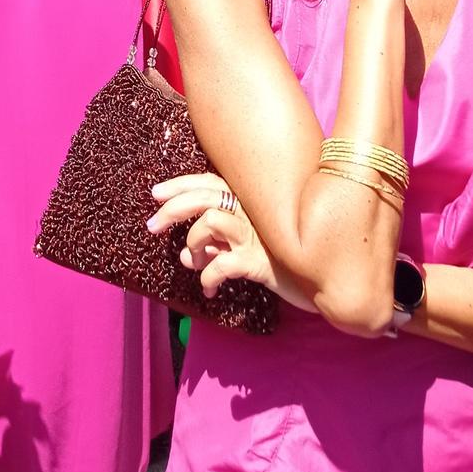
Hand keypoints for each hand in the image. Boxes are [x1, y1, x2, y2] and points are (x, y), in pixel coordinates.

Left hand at [149, 172, 278, 296]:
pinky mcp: (260, 262)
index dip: (180, 185)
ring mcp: (256, 236)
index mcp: (248, 203)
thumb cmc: (280, 262)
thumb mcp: (244, 250)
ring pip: (210, 221)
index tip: (156, 193)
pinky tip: (208, 289)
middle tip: (152, 226)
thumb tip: (185, 256)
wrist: (319, 282)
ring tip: (194, 263)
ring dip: (192, 243)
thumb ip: (216, 246)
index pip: (209, 182)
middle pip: (205, 197)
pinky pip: (222, 264)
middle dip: (172, 209)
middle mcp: (251, 212)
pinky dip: (207, 276)